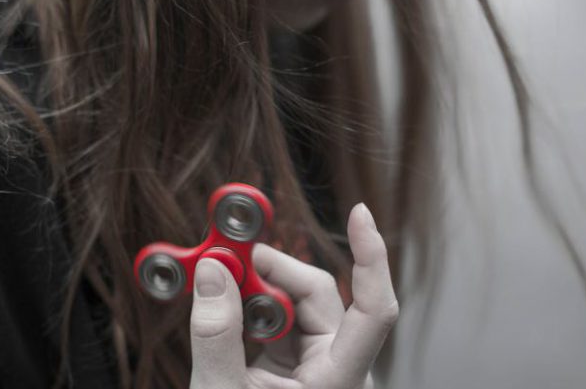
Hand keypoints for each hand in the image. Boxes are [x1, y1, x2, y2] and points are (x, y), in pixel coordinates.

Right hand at [189, 203, 397, 388]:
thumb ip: (215, 335)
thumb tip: (211, 272)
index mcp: (337, 382)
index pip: (374, 309)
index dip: (372, 257)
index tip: (358, 213)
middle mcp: (337, 368)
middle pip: (319, 295)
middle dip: (273, 269)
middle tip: (225, 255)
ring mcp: (318, 366)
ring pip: (297, 305)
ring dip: (257, 288)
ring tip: (217, 283)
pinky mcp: (297, 366)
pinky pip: (280, 321)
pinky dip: (252, 307)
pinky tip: (226, 305)